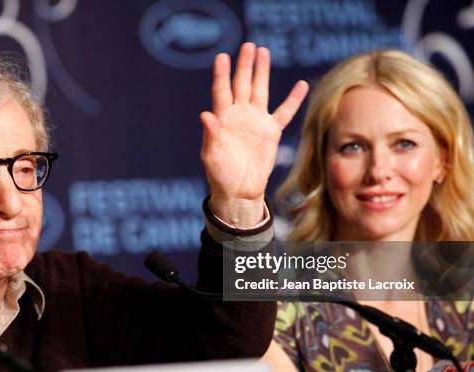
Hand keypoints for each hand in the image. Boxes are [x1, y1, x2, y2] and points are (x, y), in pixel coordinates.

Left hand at [200, 42, 308, 226]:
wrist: (239, 190)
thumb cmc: (221, 174)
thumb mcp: (212, 156)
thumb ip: (211, 135)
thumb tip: (205, 115)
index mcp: (222, 118)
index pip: (222, 91)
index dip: (222, 74)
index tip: (222, 56)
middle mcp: (239, 115)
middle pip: (242, 84)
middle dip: (245, 65)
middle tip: (249, 45)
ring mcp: (256, 121)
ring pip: (260, 91)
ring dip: (262, 72)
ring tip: (263, 51)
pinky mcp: (271, 131)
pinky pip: (284, 112)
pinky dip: (293, 99)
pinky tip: (301, 85)